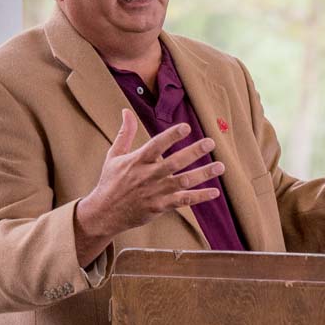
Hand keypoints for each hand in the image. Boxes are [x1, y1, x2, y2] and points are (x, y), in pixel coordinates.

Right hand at [74, 109, 222, 265]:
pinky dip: (199, 196)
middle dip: (193, 152)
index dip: (171, 136)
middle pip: (174, 163)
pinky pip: (183, 201)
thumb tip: (126, 111)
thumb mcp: (114, 155)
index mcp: (137, 161)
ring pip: (183, 182)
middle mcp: (148, 176)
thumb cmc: (110, 182)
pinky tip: (215, 192)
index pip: (156, 145)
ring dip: (203, 174)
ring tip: (221, 166)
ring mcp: (155, 192)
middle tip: (210, 142)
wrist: (104, 214)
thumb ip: (125, 133)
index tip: (186, 127)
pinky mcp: (160, 206)